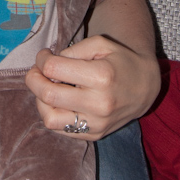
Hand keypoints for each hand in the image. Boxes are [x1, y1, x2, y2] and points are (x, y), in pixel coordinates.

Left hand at [25, 35, 160, 139]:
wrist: (146, 87)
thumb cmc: (121, 61)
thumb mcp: (101, 44)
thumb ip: (74, 50)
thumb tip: (48, 64)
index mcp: (101, 76)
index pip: (54, 69)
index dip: (42, 60)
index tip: (44, 55)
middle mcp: (99, 104)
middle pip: (48, 95)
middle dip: (33, 79)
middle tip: (36, 71)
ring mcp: (97, 123)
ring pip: (50, 119)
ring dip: (40, 101)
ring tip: (47, 89)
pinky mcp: (95, 135)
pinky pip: (61, 130)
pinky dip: (52, 114)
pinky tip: (59, 101)